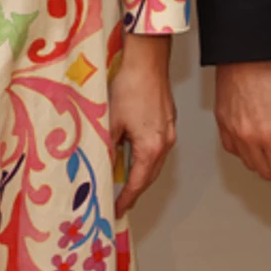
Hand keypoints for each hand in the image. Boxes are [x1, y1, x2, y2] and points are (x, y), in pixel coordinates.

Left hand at [109, 32, 176, 215]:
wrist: (147, 61)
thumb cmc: (130, 87)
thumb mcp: (111, 123)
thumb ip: (107, 149)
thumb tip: (102, 168)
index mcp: (151, 147)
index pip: (138, 183)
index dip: (127, 199)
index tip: (117, 210)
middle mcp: (164, 142)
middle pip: (150, 176)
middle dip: (135, 190)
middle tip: (120, 200)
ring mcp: (169, 131)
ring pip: (155, 162)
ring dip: (141, 173)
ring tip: (125, 180)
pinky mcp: (168, 120)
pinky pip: (158, 147)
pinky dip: (146, 157)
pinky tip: (133, 153)